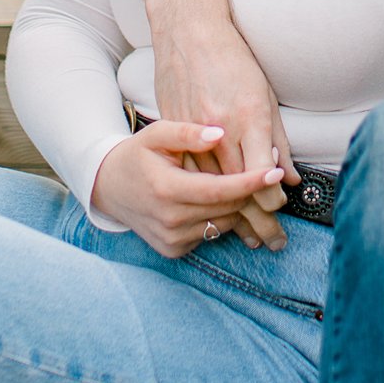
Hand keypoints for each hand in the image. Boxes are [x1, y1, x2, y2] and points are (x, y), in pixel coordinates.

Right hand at [90, 120, 287, 257]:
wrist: (108, 187)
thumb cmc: (137, 155)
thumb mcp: (156, 134)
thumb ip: (186, 132)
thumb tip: (219, 134)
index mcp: (166, 189)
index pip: (219, 190)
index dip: (250, 182)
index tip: (275, 172)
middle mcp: (170, 219)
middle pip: (227, 208)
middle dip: (249, 191)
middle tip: (265, 171)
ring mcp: (172, 238)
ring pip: (224, 224)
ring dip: (235, 205)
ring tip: (234, 184)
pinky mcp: (173, 250)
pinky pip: (211, 234)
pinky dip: (218, 218)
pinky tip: (209, 201)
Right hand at [152, 12, 297, 246]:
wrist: (188, 32)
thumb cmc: (232, 59)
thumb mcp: (264, 94)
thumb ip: (278, 139)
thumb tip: (290, 177)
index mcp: (246, 118)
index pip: (260, 176)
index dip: (272, 200)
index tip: (281, 209)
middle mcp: (218, 130)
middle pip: (238, 190)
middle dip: (259, 221)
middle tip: (276, 241)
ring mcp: (190, 132)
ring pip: (210, 188)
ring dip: (234, 217)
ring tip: (253, 239)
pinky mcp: (171, 133)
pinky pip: (187, 175)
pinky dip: (203, 196)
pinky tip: (217, 214)